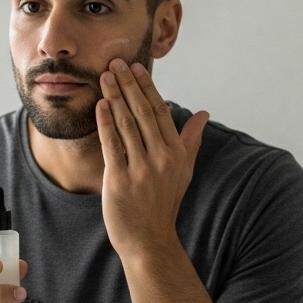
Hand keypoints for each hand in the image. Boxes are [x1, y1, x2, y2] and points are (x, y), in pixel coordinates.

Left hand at [95, 58, 208, 264]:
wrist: (149, 240)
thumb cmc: (164, 204)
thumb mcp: (184, 171)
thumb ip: (191, 140)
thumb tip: (203, 113)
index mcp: (176, 153)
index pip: (160, 111)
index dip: (146, 87)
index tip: (135, 68)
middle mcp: (161, 158)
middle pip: (142, 112)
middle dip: (127, 85)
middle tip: (115, 63)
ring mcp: (141, 169)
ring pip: (126, 124)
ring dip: (114, 97)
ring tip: (104, 77)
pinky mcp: (121, 180)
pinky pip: (112, 144)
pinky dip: (105, 123)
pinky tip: (100, 105)